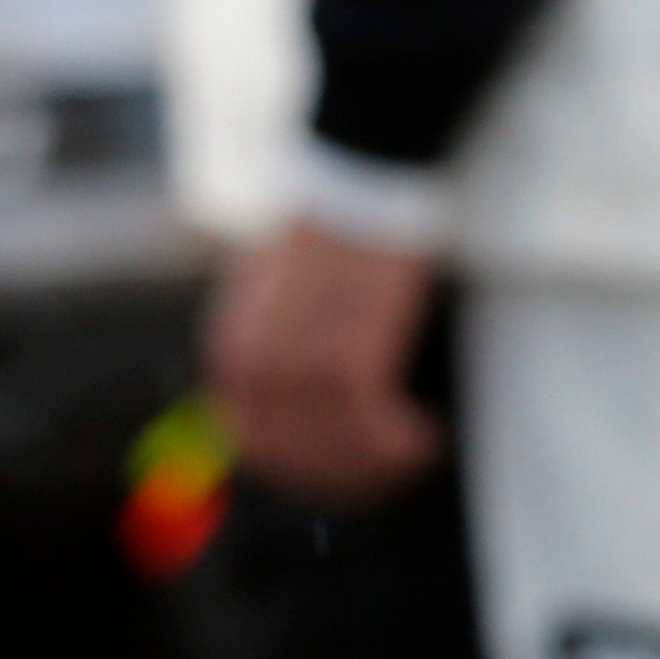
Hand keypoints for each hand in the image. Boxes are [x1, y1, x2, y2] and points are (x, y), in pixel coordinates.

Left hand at [203, 222, 445, 506]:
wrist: (360, 179)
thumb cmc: (335, 232)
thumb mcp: (279, 295)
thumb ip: (280, 350)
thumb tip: (309, 408)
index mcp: (229, 356)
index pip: (257, 448)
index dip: (311, 471)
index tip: (355, 472)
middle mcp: (249, 371)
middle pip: (297, 460)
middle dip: (351, 478)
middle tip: (400, 473)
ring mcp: (293, 369)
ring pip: (338, 450)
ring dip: (385, 464)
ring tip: (423, 452)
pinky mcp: (344, 358)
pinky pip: (373, 426)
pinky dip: (405, 442)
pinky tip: (430, 436)